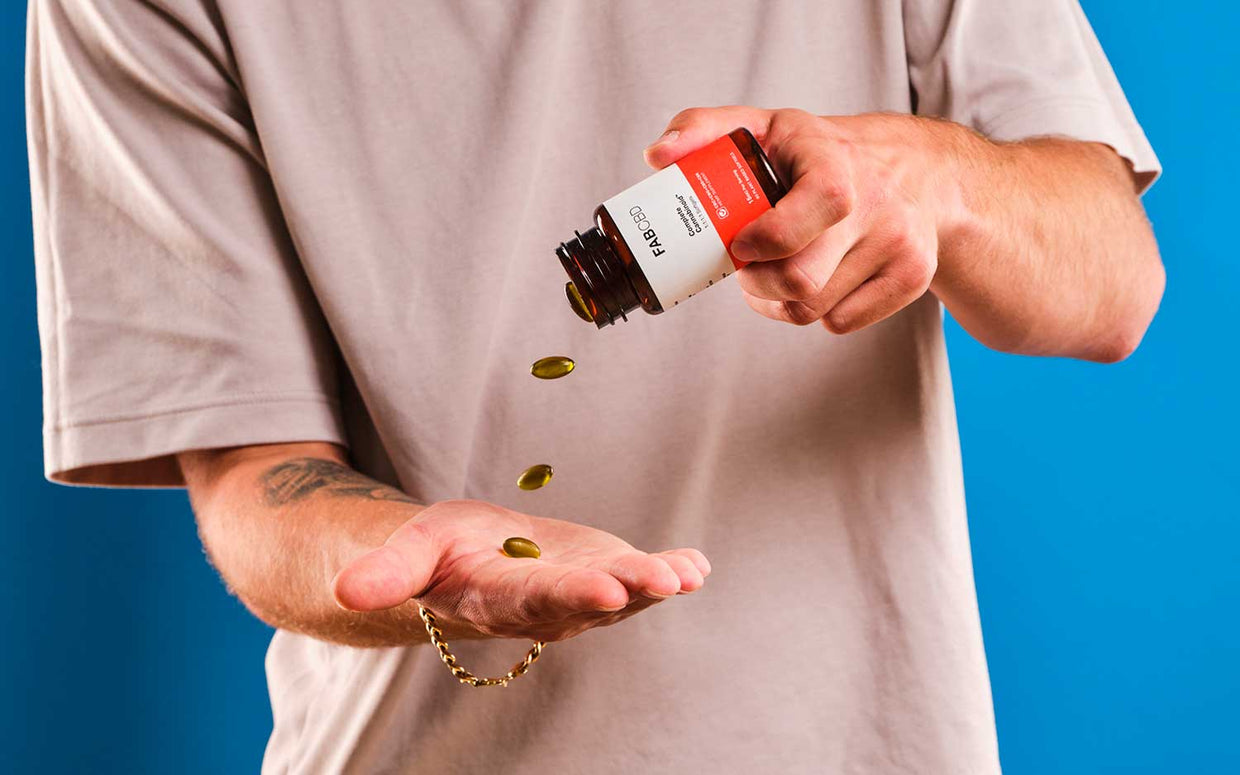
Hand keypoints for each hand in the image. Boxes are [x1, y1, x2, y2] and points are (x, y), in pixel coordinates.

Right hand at [331, 499, 710, 642]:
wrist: (470, 559)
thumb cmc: (440, 551)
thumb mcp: (412, 548)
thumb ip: (386, 573)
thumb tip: (345, 592)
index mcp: (499, 599)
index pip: (537, 601)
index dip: (571, 597)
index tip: (605, 590)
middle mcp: (547, 607)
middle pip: (590, 602)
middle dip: (628, 591)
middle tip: (661, 580)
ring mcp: (582, 595)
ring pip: (624, 594)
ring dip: (657, 583)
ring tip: (686, 572)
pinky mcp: (605, 576)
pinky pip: (641, 577)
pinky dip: (673, 570)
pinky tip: (698, 564)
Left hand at [645, 107, 961, 332]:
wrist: (917, 170)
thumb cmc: (822, 154)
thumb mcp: (768, 127)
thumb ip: (705, 129)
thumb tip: (657, 155)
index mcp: (836, 164)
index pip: (799, 221)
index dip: (761, 244)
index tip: (739, 244)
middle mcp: (878, 204)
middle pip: (799, 281)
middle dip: (758, 284)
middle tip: (748, 266)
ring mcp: (902, 245)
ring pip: (814, 309)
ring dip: (780, 301)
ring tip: (775, 272)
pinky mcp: (912, 278)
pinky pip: (841, 323)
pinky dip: (816, 312)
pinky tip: (815, 281)